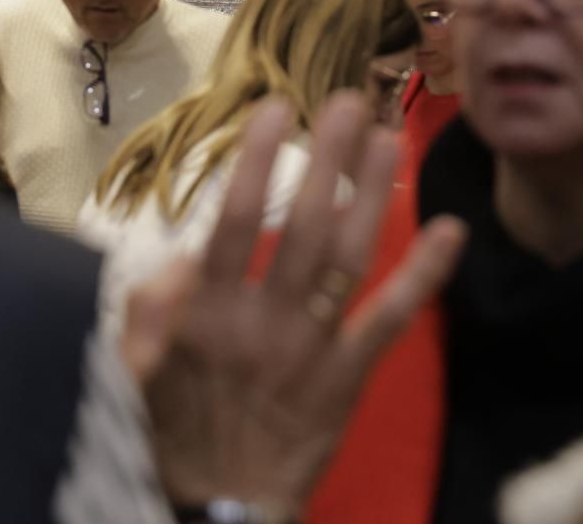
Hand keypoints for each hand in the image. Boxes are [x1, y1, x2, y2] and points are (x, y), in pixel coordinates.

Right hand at [121, 93, 466, 514]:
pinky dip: (423, 276)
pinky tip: (451, 231)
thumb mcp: (131, 372)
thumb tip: (176, 259)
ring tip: (391, 139)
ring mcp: (309, 348)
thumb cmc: (172, 431)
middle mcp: (262, 322)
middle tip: (351, 100)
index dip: (254, 161)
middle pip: (303, 226)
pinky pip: (389, 321)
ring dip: (373, 195)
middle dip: (328, 159)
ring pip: (348, 258)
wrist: (219, 509)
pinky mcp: (347, 378)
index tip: (274, 107)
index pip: (233, 222)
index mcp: (206, 315)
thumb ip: (145, 313)